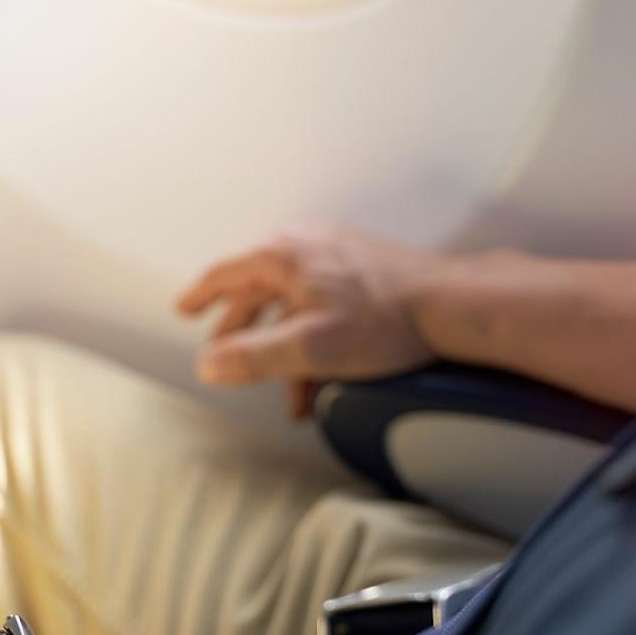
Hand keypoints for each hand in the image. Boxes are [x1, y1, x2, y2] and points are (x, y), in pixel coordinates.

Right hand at [175, 225, 442, 416]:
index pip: (226, 273)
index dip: (201, 296)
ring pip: (292, 301)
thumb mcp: (308, 348)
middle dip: (243, 329)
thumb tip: (207, 365)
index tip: (185, 309)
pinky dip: (313, 336)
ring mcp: (337, 255)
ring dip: (284, 345)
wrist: (450, 305)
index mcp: (284, 256)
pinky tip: (325, 372)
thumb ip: (252, 357)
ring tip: (288, 388)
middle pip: (258, 288)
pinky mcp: (363, 268)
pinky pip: (321, 303)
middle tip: (226, 351)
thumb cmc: (385, 320)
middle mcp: (307, 246)